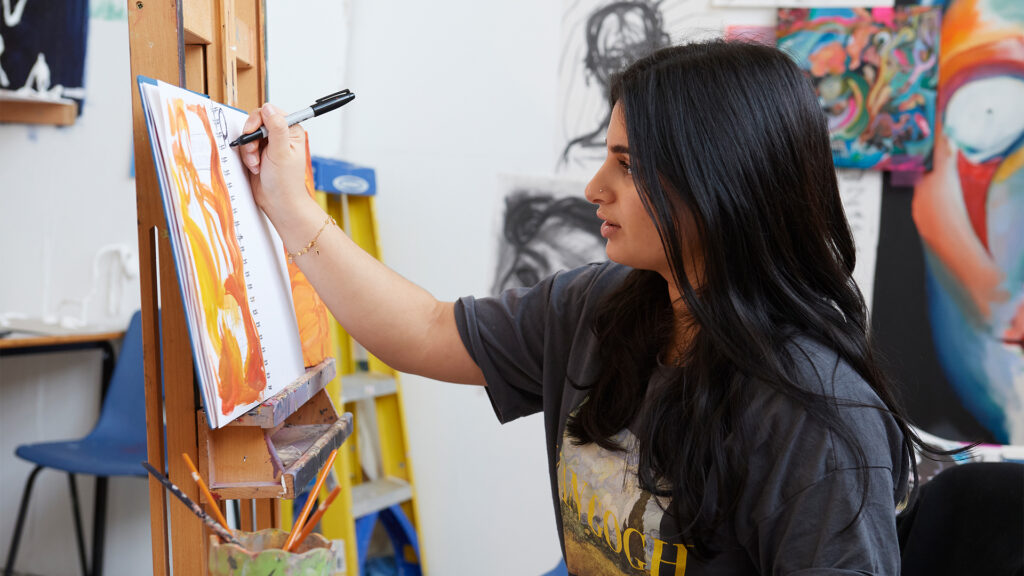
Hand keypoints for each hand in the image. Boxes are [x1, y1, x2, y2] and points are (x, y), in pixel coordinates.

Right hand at [239, 104, 312, 227]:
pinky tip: (255, 167)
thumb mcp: (281, 152)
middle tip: (255, 152)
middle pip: (256, 122)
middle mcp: (280, 134)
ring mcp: (269, 143)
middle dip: (252, 139)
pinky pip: (245, 146)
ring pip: (249, 135)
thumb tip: (269, 108)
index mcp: (291, 130)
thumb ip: (276, 128)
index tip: (252, 132)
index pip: (270, 112)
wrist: (278, 201)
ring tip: (257, 164)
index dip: (258, 121)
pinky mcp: (259, 152)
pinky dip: (247, 157)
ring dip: (249, 150)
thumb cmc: (285, 181)